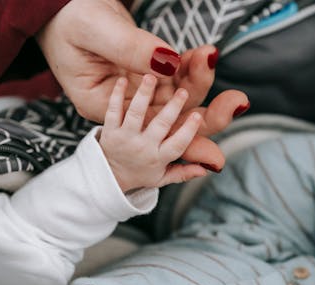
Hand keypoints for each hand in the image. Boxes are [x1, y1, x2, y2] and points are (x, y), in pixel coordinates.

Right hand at [37, 0, 248, 169]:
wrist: (62, 4)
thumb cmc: (67, 19)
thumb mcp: (93, 32)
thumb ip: (130, 49)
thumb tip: (171, 63)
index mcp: (104, 107)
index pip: (149, 131)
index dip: (182, 142)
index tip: (215, 156)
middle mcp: (125, 104)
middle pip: (171, 119)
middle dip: (207, 115)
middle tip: (237, 101)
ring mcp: (139, 87)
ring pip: (179, 96)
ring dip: (200, 80)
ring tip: (209, 55)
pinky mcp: (148, 69)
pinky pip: (177, 73)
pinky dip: (192, 64)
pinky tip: (204, 52)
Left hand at [100, 75, 206, 191]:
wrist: (107, 176)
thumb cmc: (139, 173)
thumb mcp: (162, 178)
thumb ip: (184, 172)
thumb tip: (208, 169)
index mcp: (160, 158)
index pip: (178, 145)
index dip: (188, 131)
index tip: (197, 115)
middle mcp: (143, 147)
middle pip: (160, 125)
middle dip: (173, 108)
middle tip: (183, 91)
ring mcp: (125, 138)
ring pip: (135, 114)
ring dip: (144, 95)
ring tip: (151, 77)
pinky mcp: (109, 130)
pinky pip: (112, 110)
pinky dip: (116, 94)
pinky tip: (122, 79)